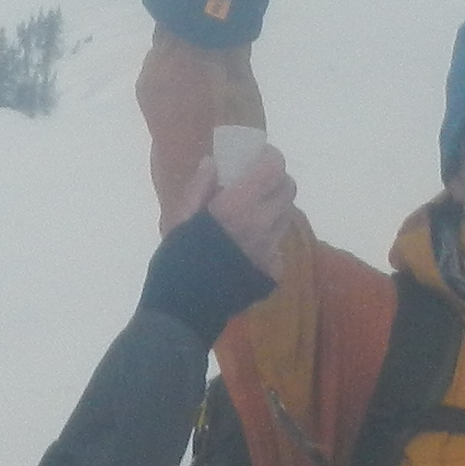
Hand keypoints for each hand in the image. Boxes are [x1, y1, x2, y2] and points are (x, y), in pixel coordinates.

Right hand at [171, 134, 302, 274]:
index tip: (260, 156)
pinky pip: (279, 245)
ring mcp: (270, 249)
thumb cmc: (176, 260)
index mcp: (237, 206)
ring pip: (286, 216)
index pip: (274, 169)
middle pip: (288, 190)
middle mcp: (261, 224)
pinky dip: (269, 239)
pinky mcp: (273, 271)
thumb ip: (199, 187)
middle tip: (259, 182)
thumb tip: (213, 162)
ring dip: (274, 208)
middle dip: (277, 180)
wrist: (184, 309)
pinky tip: (249, 244)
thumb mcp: (180, 219)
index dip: (272, 157)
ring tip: (253, 213)